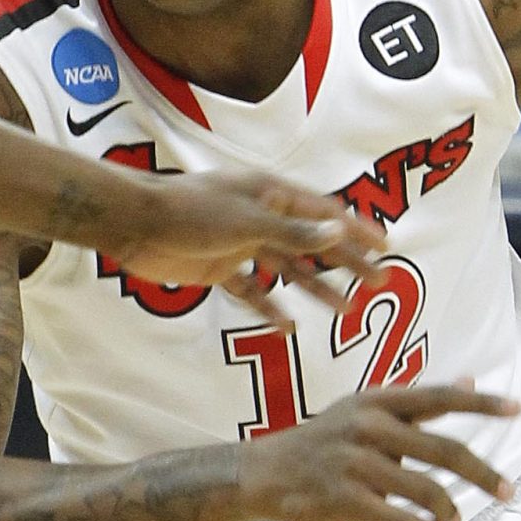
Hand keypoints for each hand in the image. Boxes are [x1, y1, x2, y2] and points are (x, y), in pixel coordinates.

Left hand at [100, 168, 384, 314]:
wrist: (135, 224)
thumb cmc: (190, 212)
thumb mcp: (248, 223)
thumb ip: (293, 233)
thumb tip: (338, 231)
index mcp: (271, 195)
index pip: (325, 213)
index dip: (357, 229)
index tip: (385, 246)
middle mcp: (260, 217)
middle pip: (312, 243)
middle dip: (346, 263)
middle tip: (377, 284)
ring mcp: (240, 244)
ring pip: (287, 269)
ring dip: (316, 289)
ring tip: (345, 310)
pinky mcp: (219, 268)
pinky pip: (252, 290)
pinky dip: (270, 307)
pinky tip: (288, 326)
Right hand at [238, 384, 520, 520]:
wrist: (262, 473)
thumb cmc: (322, 442)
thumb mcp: (365, 408)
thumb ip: (418, 400)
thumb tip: (470, 380)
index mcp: (377, 401)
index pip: (440, 397)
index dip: (482, 402)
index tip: (518, 409)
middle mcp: (369, 427)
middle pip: (444, 449)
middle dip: (483, 474)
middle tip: (507, 490)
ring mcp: (355, 463)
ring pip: (426, 489)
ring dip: (449, 508)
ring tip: (453, 519)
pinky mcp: (344, 499)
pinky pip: (398, 518)